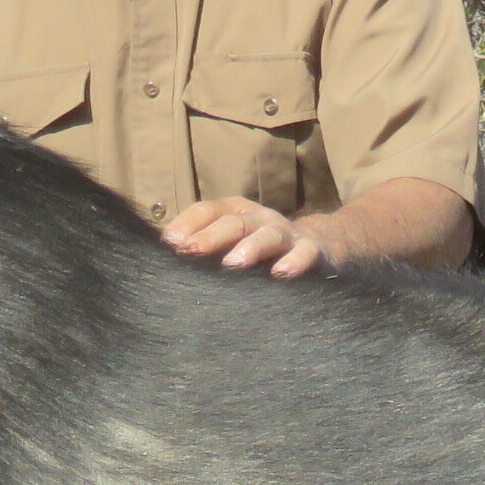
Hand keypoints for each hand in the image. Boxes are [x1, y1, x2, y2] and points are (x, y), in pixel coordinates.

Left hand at [163, 196, 329, 277]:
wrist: (320, 248)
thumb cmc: (260, 252)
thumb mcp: (231, 247)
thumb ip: (202, 251)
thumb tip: (164, 262)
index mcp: (237, 213)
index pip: (209, 210)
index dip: (188, 223)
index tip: (169, 242)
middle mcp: (260, 219)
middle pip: (235, 222)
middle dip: (211, 236)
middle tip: (191, 250)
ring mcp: (287, 234)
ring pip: (268, 236)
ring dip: (250, 248)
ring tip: (233, 264)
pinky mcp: (312, 251)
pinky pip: (304, 253)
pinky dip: (294, 262)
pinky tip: (281, 273)